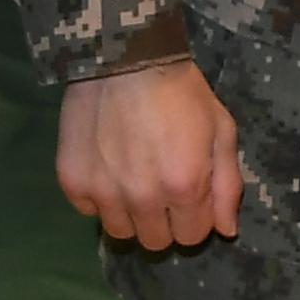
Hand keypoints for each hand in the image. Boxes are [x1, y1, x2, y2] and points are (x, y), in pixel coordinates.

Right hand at [56, 57, 241, 247]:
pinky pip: (88, 211)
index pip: (193, 236)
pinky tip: (108, 166)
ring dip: (131, 213)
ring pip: (120, 232)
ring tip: (133, 177)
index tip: (191, 195)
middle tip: (162, 186)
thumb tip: (226, 231)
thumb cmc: (182, 91)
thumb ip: (227, 184)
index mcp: (184, 187)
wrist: (124, 57)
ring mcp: (103, 193)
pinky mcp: (72, 182)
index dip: (195, 217)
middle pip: (156, 242)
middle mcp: (142, 199)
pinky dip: (99, 196)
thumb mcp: (221, 129)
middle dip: (165, 220)